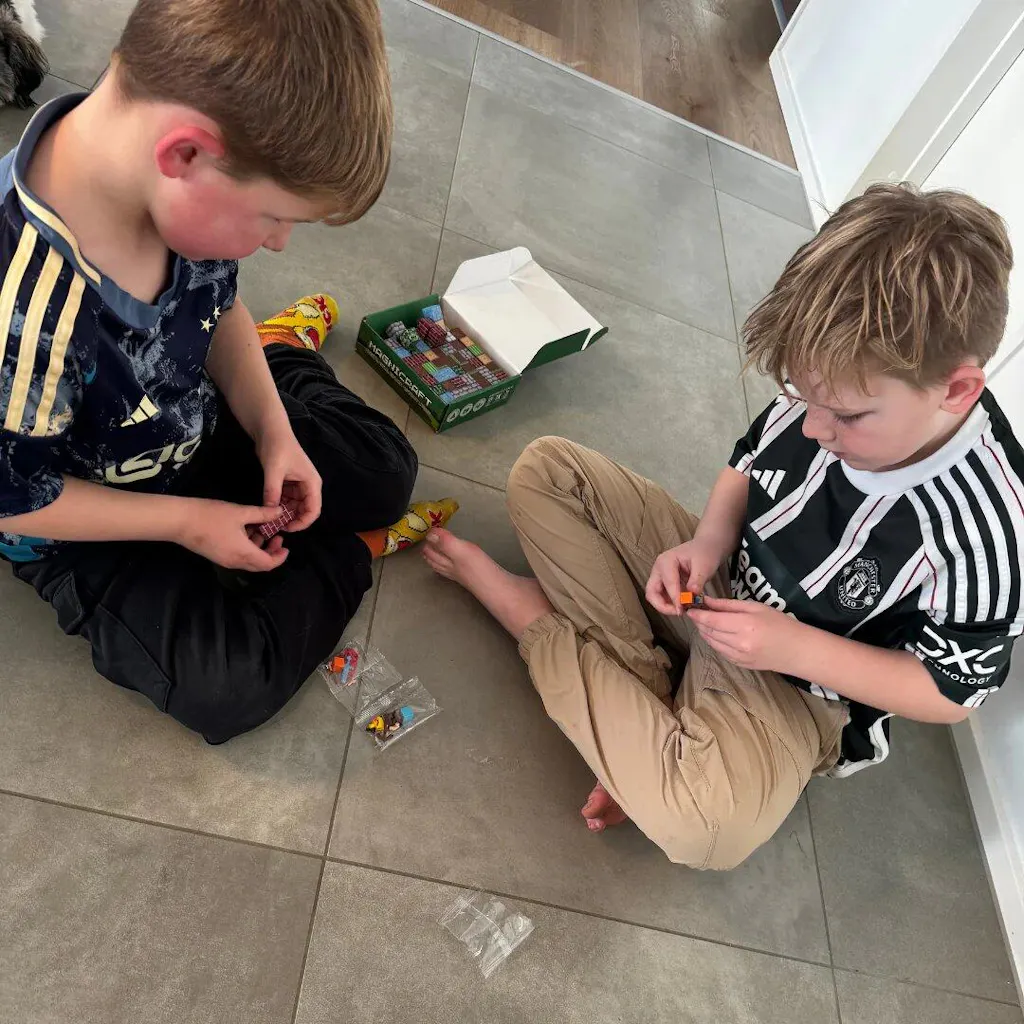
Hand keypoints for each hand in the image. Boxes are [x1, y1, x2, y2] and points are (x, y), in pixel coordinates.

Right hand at [175, 498, 290, 571]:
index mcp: (243, 553)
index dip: (280, 557)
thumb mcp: (240, 512)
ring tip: (260, 529)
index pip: (268, 564)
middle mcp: (235, 562)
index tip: (285, 545)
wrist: (179, 521)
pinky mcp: (216, 556)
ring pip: (248, 560)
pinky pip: (238, 556)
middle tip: (276, 536)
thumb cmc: (211, 515)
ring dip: (258, 548)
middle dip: (271, 552)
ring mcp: (224, 560)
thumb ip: (262, 514)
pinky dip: (246, 547)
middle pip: (259, 565)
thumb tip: (280, 512)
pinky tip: (245, 530)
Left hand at [255, 421, 321, 531]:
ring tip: (270, 520)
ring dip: (285, 514)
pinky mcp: (288, 483)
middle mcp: (308, 486)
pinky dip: (279, 506)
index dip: (302, 523)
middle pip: (304, 511)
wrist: (270, 430)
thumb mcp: (274, 470)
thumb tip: (269, 512)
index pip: (313, 510)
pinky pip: (286, 500)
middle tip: (275, 526)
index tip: (286, 528)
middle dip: (292, 520)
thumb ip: (272, 492)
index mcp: (312, 483)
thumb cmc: (277, 446)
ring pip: (295, 507)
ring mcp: (298, 485)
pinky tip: (268, 509)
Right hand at [645, 538, 723, 615]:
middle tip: (678, 612)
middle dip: (662, 605)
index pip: (667, 583)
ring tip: (682, 610)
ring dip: (665, 606)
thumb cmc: (705, 553)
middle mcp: (658, 569)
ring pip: (654, 596)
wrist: (706, 547)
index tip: (683, 610)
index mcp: (666, 561)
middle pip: (651, 592)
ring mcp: (660, 576)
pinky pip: (662, 596)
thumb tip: (691, 595)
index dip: (674, 599)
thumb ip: (697, 580)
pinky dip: (670, 604)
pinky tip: (683, 606)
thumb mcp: (704, 566)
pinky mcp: (664, 582)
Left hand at [687, 596, 803, 671]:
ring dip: (704, 632)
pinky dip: (714, 642)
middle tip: (695, 613)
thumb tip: (707, 601)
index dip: (697, 615)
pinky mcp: (740, 664)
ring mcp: (739, 656)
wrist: (797, 650)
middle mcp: (739, 643)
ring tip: (704, 622)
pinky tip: (716, 634)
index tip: (689, 608)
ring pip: (712, 643)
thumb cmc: (780, 623)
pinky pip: (720, 651)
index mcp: (744, 625)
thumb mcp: (756, 607)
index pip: (711, 620)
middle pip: (709, 632)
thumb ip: (729, 605)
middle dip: (699, 622)